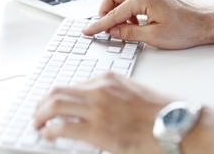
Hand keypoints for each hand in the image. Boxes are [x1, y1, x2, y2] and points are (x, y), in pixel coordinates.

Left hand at [33, 72, 170, 153]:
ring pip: (55, 106)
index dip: (58, 95)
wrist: (175, 123)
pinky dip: (50, 131)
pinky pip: (63, 126)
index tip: (52, 103)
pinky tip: (48, 134)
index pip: (73, 84)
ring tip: (38, 123)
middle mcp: (99, 89)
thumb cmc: (159, 110)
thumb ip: (111, 94)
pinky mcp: (97, 129)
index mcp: (108, 79)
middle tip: (38, 113)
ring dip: (41, 115)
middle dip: (43, 103)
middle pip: (58, 91)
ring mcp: (97, 108)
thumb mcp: (133, 92)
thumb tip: (94, 104)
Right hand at [83, 0, 213, 48]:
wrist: (204, 23)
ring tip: (122, 28)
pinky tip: (133, 23)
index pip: (114, 13)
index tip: (88, 31)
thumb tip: (114, 31)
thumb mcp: (154, 36)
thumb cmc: (185, 29)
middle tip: (106, 27)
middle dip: (105, 11)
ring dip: (116, 11)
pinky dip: (126, 10)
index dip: (99, 25)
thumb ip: (129, 33)